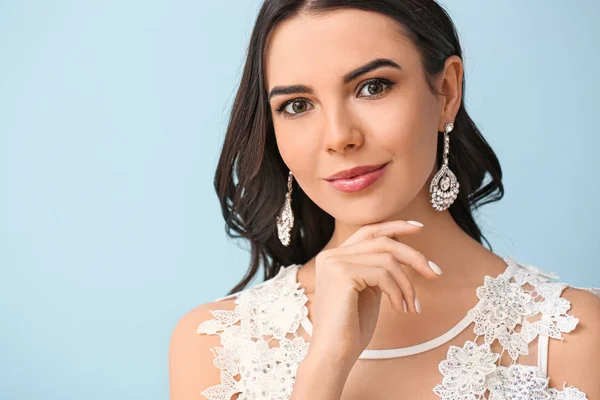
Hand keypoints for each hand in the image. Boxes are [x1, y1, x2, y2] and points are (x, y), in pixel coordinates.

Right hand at [305, 219, 441, 366]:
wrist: (334, 355)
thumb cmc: (351, 329)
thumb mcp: (368, 291)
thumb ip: (378, 269)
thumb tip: (402, 248)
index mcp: (335, 257)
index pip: (368, 231)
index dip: (394, 226)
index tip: (418, 228)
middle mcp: (331, 255)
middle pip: (382, 242)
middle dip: (413, 256)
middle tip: (435, 273)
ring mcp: (335, 262)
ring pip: (387, 259)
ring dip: (408, 284)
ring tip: (413, 306)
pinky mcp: (342, 274)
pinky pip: (383, 274)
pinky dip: (399, 293)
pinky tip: (400, 310)